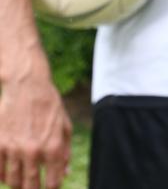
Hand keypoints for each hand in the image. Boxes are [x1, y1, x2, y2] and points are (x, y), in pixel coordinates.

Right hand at [0, 74, 71, 188]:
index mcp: (53, 146)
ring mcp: (14, 148)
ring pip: (13, 182)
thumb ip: (65, 150)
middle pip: (31, 187)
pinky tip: (8, 172)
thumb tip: (65, 173)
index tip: (49, 185)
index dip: (52, 186)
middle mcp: (34, 150)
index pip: (53, 182)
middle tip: (33, 186)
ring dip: (18, 185)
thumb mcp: (64, 124)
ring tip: (21, 181)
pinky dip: (3, 176)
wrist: (27, 85)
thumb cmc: (49, 104)